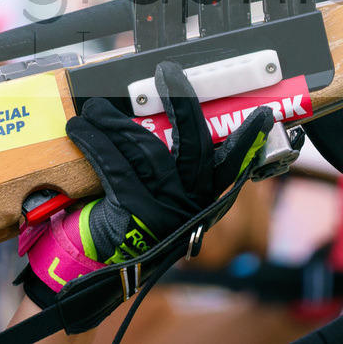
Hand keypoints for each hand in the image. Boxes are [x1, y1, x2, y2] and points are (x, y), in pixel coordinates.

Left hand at [20, 61, 273, 292]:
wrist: (93, 270)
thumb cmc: (123, 224)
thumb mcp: (151, 197)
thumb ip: (162, 168)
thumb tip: (146, 115)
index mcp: (201, 200)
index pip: (231, 166)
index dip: (249, 139)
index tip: (262, 113)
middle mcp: (191, 207)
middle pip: (194, 147)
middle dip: (181, 104)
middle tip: (167, 73)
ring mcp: (166, 213)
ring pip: (146, 149)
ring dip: (114, 123)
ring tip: (95, 108)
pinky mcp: (135, 214)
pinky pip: (115, 165)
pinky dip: (95, 142)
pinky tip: (80, 130)